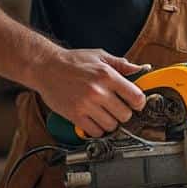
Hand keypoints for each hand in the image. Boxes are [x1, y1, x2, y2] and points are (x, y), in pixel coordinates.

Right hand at [34, 49, 148, 136]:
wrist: (46, 66)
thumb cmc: (73, 61)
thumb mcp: (99, 56)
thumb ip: (121, 64)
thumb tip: (140, 69)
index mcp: (107, 75)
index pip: (136, 97)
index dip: (138, 103)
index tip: (135, 104)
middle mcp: (98, 91)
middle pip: (125, 115)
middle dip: (123, 113)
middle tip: (117, 108)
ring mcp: (86, 105)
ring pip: (111, 126)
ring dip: (110, 122)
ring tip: (104, 114)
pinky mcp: (75, 115)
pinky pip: (95, 132)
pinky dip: (97, 129)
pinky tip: (94, 120)